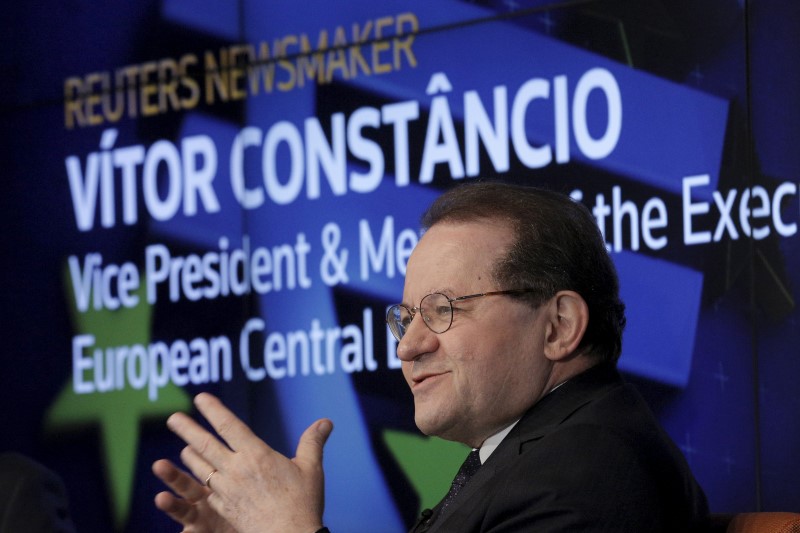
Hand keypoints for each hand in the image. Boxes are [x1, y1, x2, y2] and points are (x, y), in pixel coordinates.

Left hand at [158, 392, 332, 532]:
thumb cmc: (303, 504)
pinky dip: (198, 480)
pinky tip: (196, 478)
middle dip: (187, 429)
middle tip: (172, 418)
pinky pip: (206, 490)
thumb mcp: (311, 469)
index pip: (230, 426)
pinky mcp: (224, 509)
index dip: (213, 410)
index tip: (200, 398)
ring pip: (201, 468)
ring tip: (182, 445)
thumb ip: (313, 442)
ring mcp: (227, 491)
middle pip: (205, 445)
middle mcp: (237, 470)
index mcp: (256, 455)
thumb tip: (326, 422)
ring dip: (189, 455)